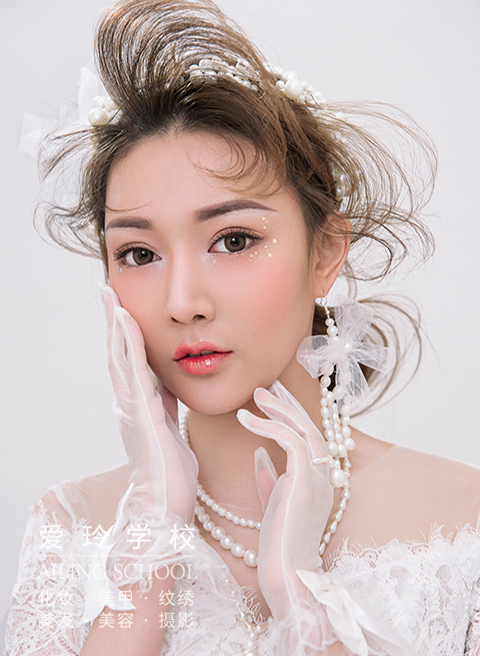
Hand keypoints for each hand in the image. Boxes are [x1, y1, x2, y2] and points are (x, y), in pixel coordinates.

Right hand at [101, 284, 197, 527]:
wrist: (163, 505)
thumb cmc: (169, 471)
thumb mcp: (169, 427)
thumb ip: (164, 405)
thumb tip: (167, 384)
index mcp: (140, 402)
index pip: (130, 359)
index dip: (125, 331)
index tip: (122, 303)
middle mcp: (129, 401)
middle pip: (118, 352)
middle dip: (113, 320)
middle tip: (107, 289)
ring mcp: (131, 407)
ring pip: (119, 357)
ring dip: (115, 326)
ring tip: (110, 296)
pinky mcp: (139, 414)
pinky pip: (132, 372)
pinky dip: (127, 346)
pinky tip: (126, 324)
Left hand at [237, 380, 332, 621]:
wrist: (287, 575)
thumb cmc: (280, 546)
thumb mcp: (273, 505)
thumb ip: (270, 478)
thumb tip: (260, 452)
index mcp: (319, 480)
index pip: (310, 437)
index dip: (293, 414)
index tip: (274, 400)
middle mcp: (325, 476)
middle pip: (311, 426)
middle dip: (287, 404)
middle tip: (265, 388)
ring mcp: (319, 478)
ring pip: (304, 428)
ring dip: (278, 409)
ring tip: (256, 396)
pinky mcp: (305, 481)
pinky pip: (290, 441)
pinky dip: (268, 426)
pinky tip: (247, 419)